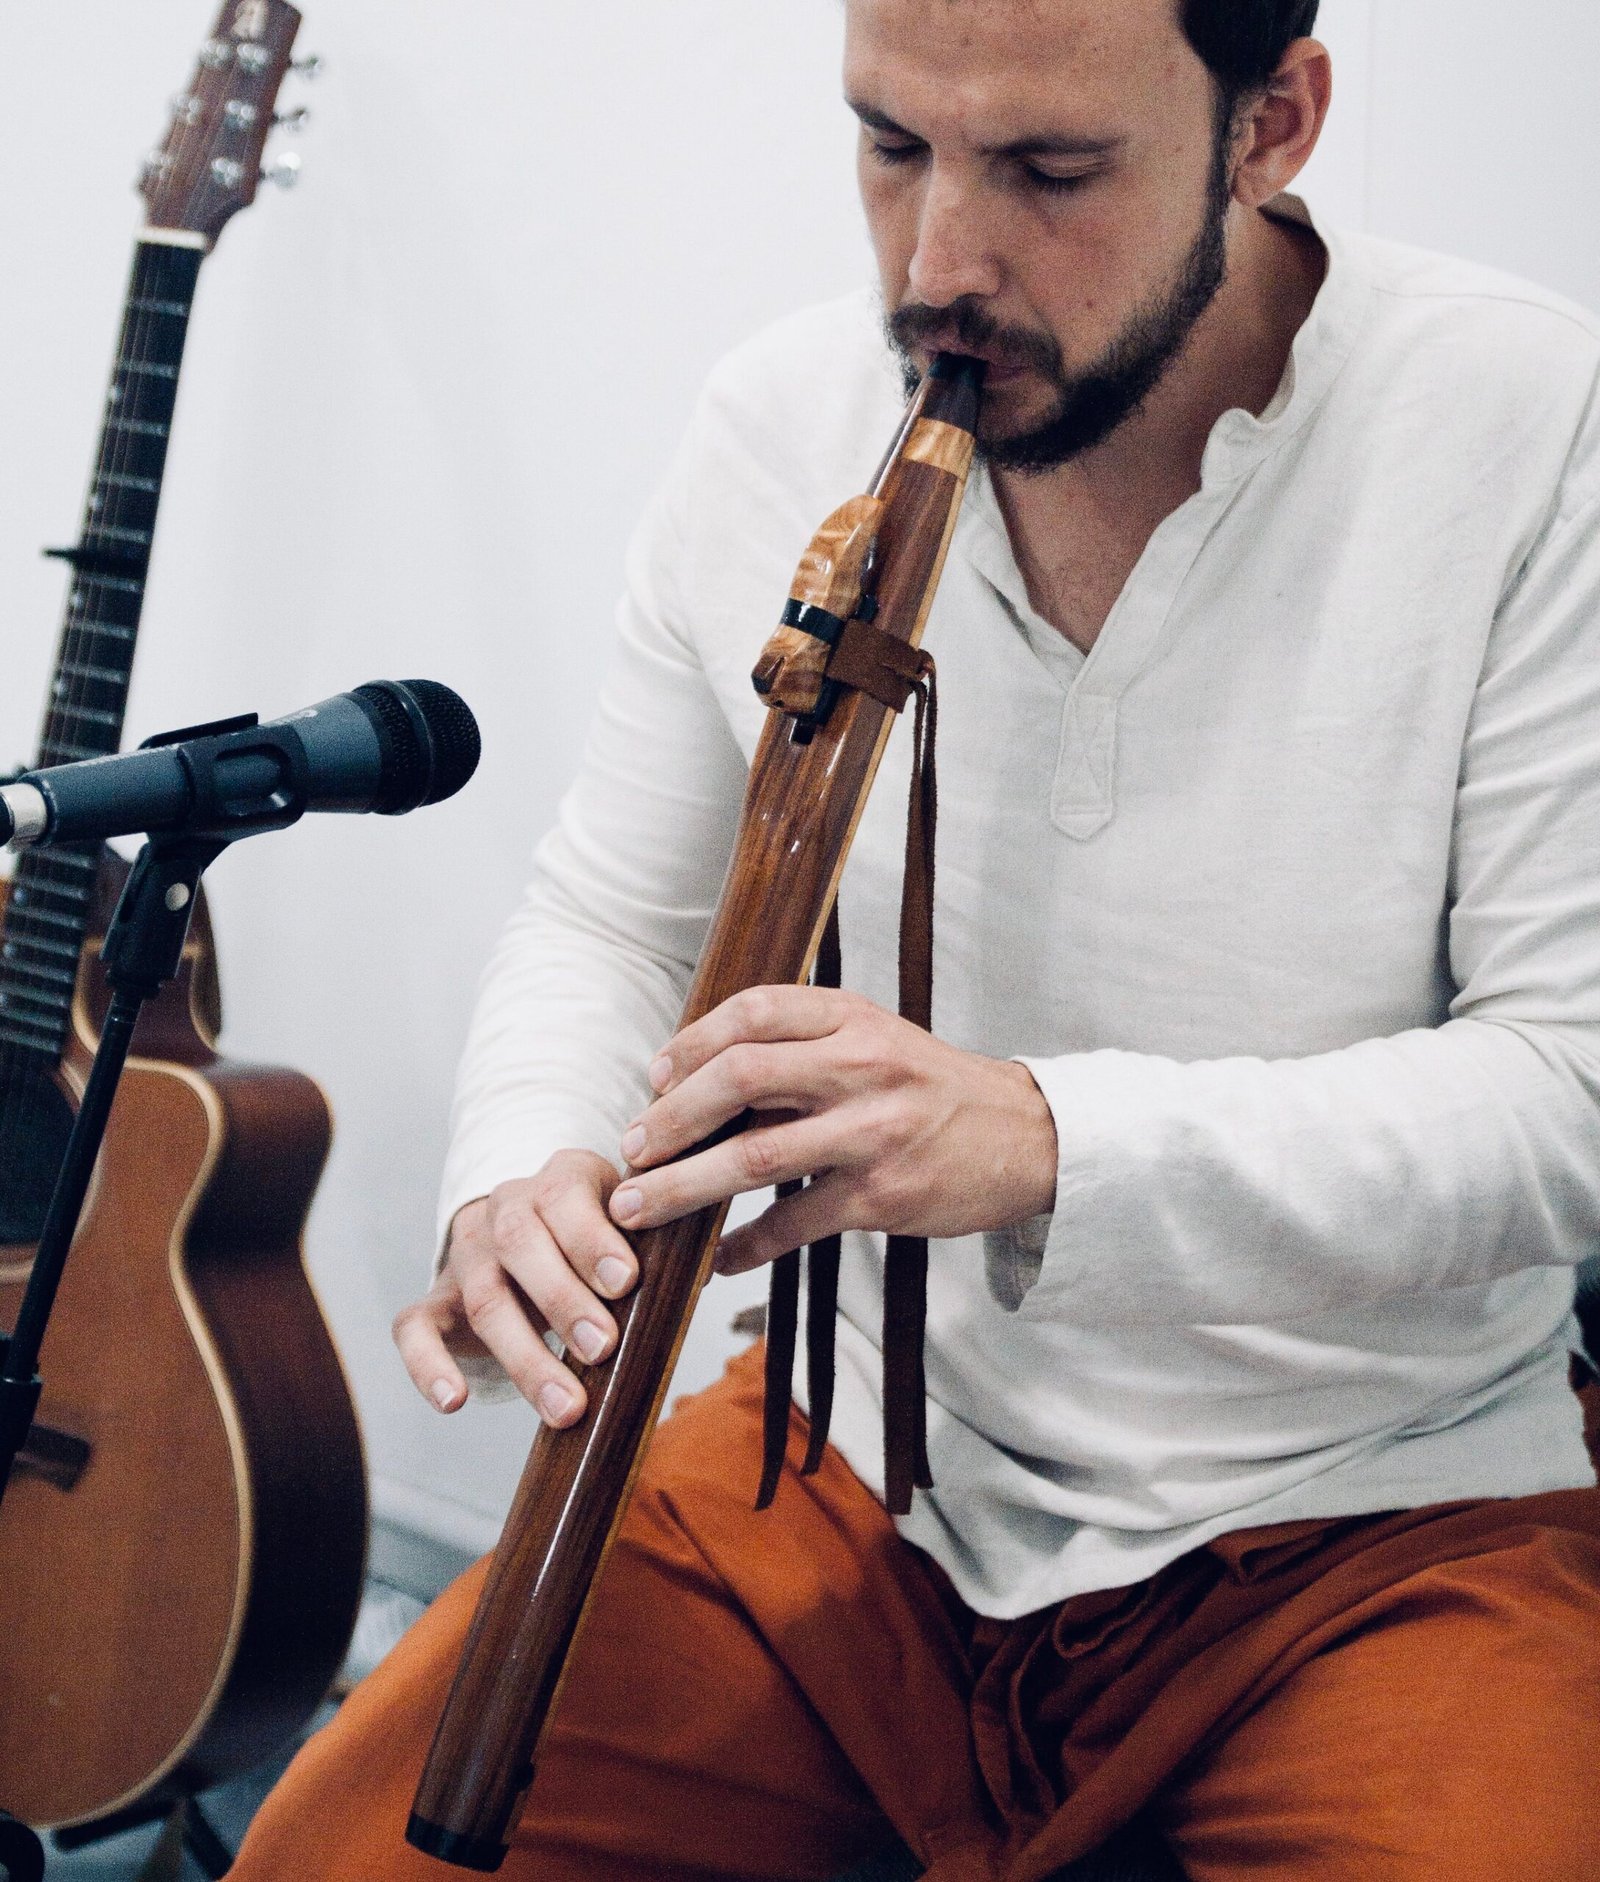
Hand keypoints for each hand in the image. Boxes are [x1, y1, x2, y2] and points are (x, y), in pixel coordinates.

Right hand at [392, 1149, 638, 1427]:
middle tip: (604, 1347)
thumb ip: (660, 1243)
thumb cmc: (598, 1240)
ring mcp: (466, 1255)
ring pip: (482, 1297)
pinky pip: (414, 1328)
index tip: (627, 1281)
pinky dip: (428, 1366)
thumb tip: (702, 1271)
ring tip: (566, 1406)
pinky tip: (453, 1402)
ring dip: (524, 1355)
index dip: (592, 1238)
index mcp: (559, 1181)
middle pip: (520, 1243)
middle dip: (563, 1298)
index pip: (566, 1197)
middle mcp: (505, 1209)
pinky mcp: (435, 1300)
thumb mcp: (631, 1227)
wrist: (525, 1234)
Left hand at [608, 986, 1057, 1273]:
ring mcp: (871, 1132)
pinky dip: (745, 1245)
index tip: (655, 1077)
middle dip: (671, 1117)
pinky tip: (716, 1258)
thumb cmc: (931, 1089)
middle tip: (630, 1149)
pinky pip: (793, 1223)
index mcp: (852, 1018)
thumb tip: (698, 1076)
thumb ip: (801, 1046)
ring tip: (639, 1207)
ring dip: (682, 1185)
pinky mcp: (882, 1196)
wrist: (1025, 1138)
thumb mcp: (875, 1040)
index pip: (753, 1011)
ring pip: (753, 1156)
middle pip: (739, 1078)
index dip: (691, 1043)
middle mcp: (860, 1066)